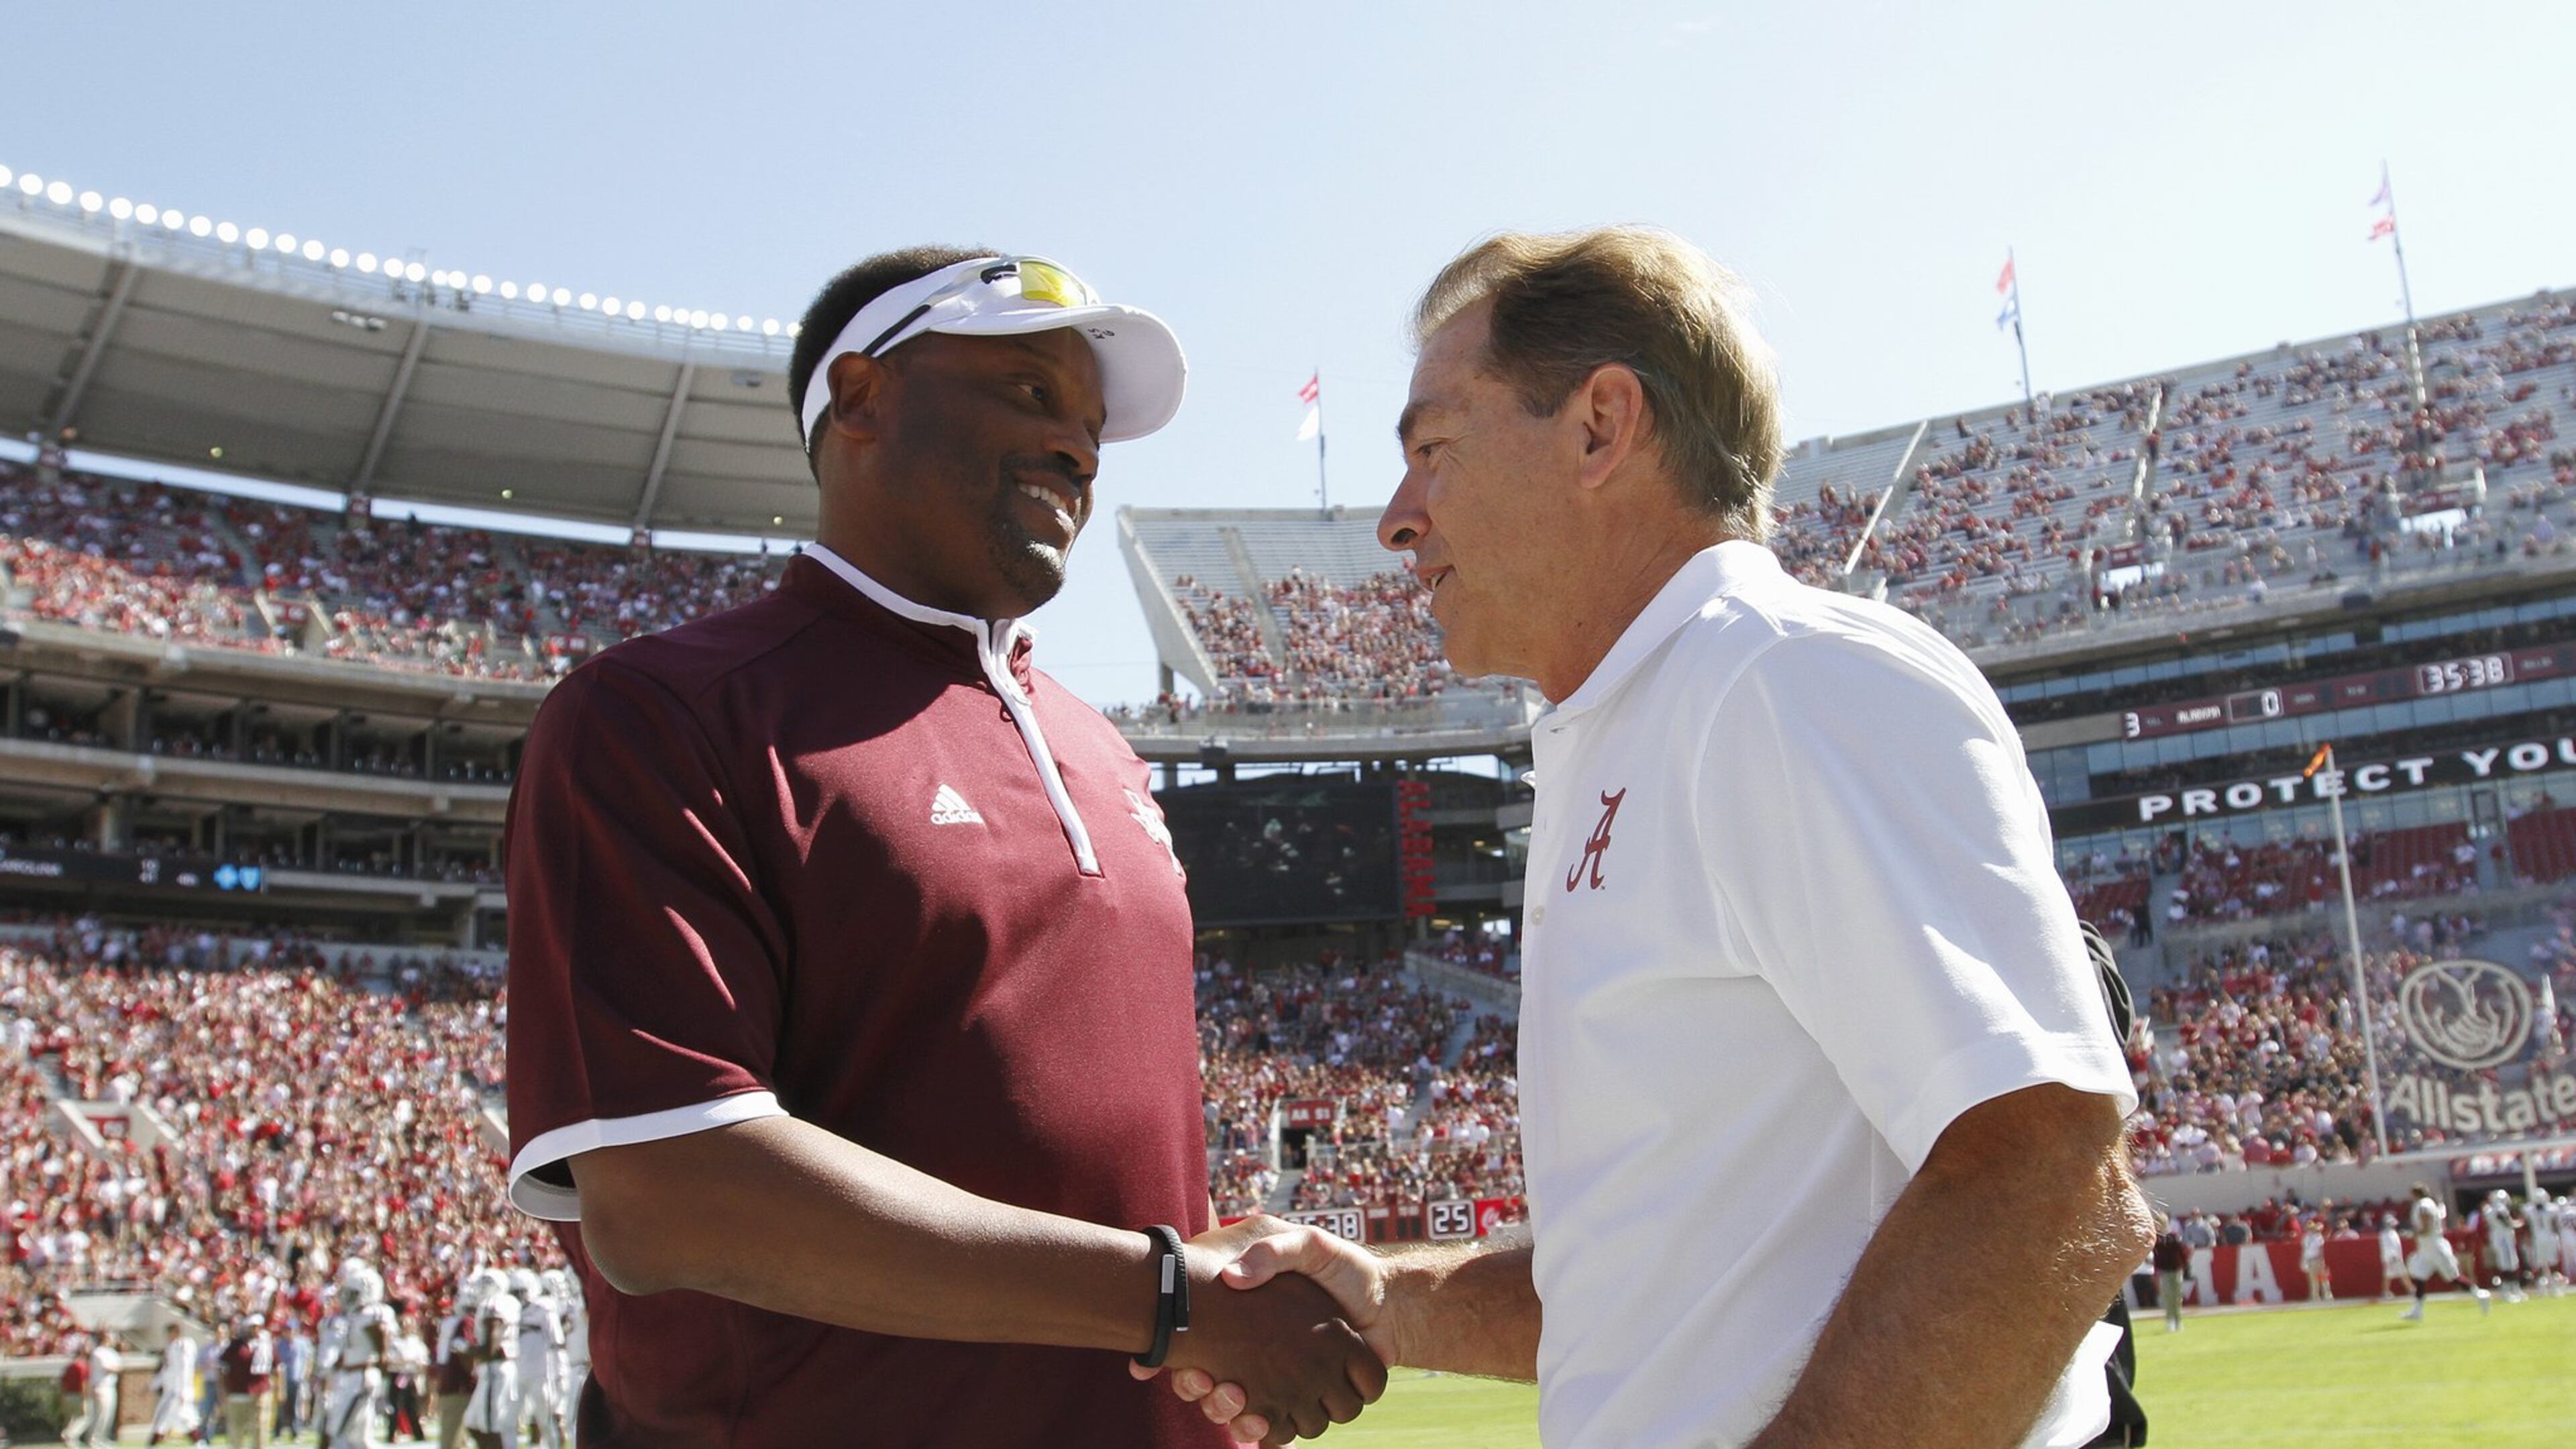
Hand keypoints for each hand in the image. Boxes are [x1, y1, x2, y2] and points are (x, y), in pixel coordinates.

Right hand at [1134, 1217, 1394, 1441]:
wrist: (1388, 1304)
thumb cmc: (1343, 1270)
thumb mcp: (1309, 1246)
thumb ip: (1275, 1252)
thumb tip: (1234, 1277)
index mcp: (1243, 1318)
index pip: (1192, 1343)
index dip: (1181, 1354)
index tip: (1183, 1354)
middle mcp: (1250, 1353)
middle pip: (1204, 1383)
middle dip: (1197, 1388)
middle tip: (1204, 1381)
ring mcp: (1274, 1381)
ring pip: (1232, 1411)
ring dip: (1226, 1413)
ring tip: (1235, 1400)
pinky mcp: (1299, 1401)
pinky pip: (1272, 1428)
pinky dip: (1263, 1432)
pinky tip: (1262, 1423)